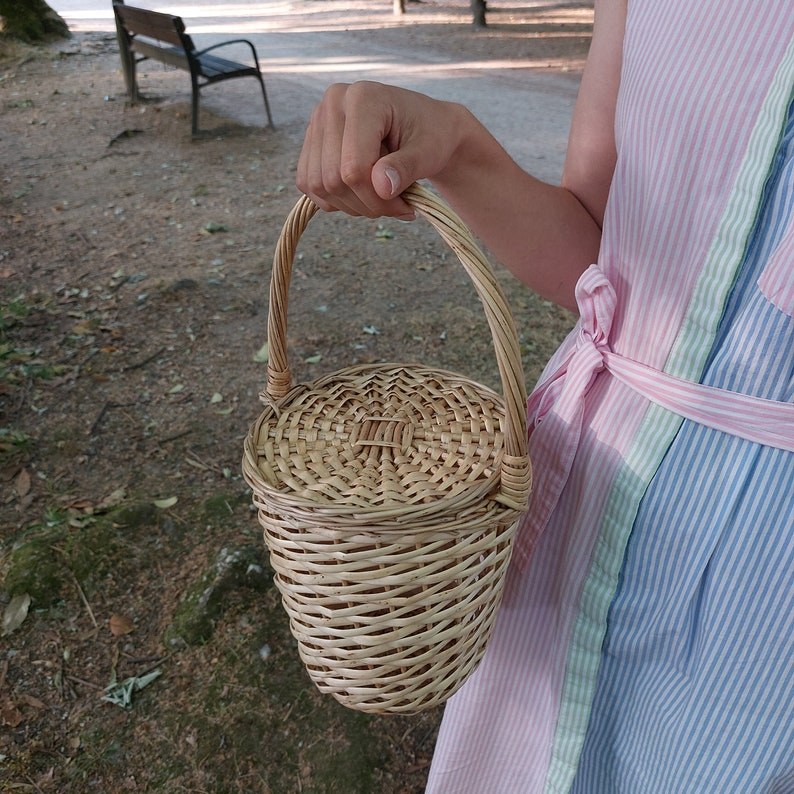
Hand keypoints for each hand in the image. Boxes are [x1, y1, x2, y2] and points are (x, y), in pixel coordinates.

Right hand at [296, 81, 469, 218]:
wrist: (426, 127)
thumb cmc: (432, 136)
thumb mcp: (429, 152)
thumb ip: (405, 168)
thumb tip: (382, 188)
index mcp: (362, 98)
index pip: (353, 167)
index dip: (376, 199)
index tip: (405, 206)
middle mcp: (333, 104)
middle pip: (332, 179)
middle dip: (366, 204)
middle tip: (395, 206)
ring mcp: (318, 122)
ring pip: (318, 186)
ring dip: (352, 205)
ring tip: (381, 198)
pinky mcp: (312, 142)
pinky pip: (309, 185)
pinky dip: (336, 200)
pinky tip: (362, 194)